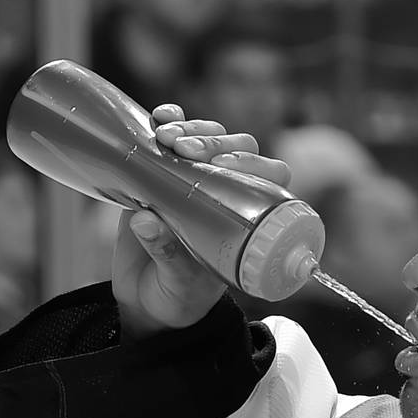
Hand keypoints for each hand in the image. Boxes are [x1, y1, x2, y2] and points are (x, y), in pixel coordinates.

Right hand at [112, 104, 293, 338]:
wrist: (145, 301)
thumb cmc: (179, 296)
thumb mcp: (179, 283)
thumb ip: (168, 254)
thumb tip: (145, 220)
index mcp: (248, 218)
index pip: (271, 176)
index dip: (254, 164)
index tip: (224, 166)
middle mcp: (227, 192)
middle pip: (238, 146)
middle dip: (215, 140)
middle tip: (187, 152)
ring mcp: (195, 178)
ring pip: (208, 134)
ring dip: (192, 128)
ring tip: (167, 139)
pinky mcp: (162, 172)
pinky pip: (173, 135)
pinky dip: (170, 118)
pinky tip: (159, 116)